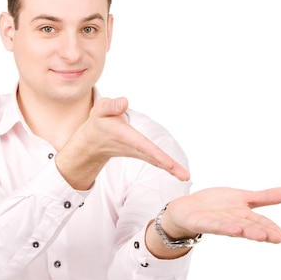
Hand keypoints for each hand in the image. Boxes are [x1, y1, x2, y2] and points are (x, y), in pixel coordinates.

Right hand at [55, 97, 188, 188]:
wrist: (94, 141)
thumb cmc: (100, 122)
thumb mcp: (100, 110)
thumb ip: (111, 106)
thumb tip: (125, 102)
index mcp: (124, 136)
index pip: (142, 144)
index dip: (155, 153)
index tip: (168, 163)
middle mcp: (132, 147)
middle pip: (152, 157)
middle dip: (168, 166)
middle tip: (185, 176)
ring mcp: (138, 153)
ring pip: (155, 161)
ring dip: (172, 169)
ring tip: (185, 177)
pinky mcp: (142, 154)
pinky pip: (155, 161)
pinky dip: (167, 167)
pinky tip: (178, 172)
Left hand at [161, 187, 280, 243]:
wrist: (187, 208)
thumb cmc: (216, 205)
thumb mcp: (243, 197)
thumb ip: (266, 197)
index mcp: (243, 215)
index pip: (260, 222)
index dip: (270, 229)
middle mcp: (232, 221)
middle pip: (249, 227)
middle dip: (262, 232)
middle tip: (277, 238)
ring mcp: (217, 223)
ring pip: (233, 227)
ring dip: (246, 231)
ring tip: (259, 235)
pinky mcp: (202, 222)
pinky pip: (213, 225)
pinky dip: (223, 226)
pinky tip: (233, 228)